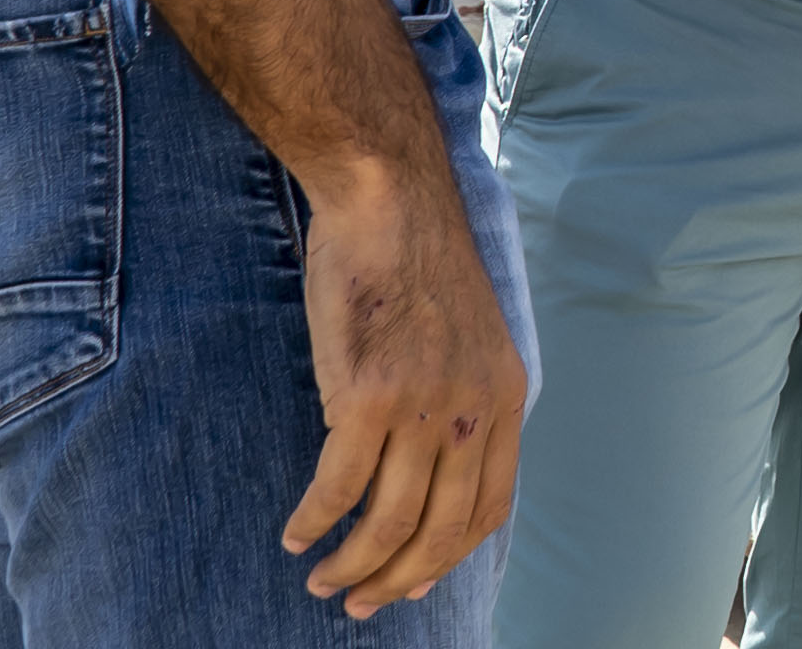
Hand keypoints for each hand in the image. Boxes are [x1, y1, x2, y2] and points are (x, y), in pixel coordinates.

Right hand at [282, 161, 530, 617]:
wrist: (390, 199)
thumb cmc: (416, 261)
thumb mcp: (470, 335)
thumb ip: (462, 397)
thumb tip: (434, 463)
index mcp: (504, 396)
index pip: (491, 507)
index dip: (450, 556)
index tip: (413, 582)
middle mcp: (471, 409)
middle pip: (441, 529)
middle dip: (398, 578)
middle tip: (360, 602)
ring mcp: (421, 405)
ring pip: (388, 521)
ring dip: (352, 565)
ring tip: (322, 579)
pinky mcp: (366, 396)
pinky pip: (337, 487)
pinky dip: (315, 522)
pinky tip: (296, 534)